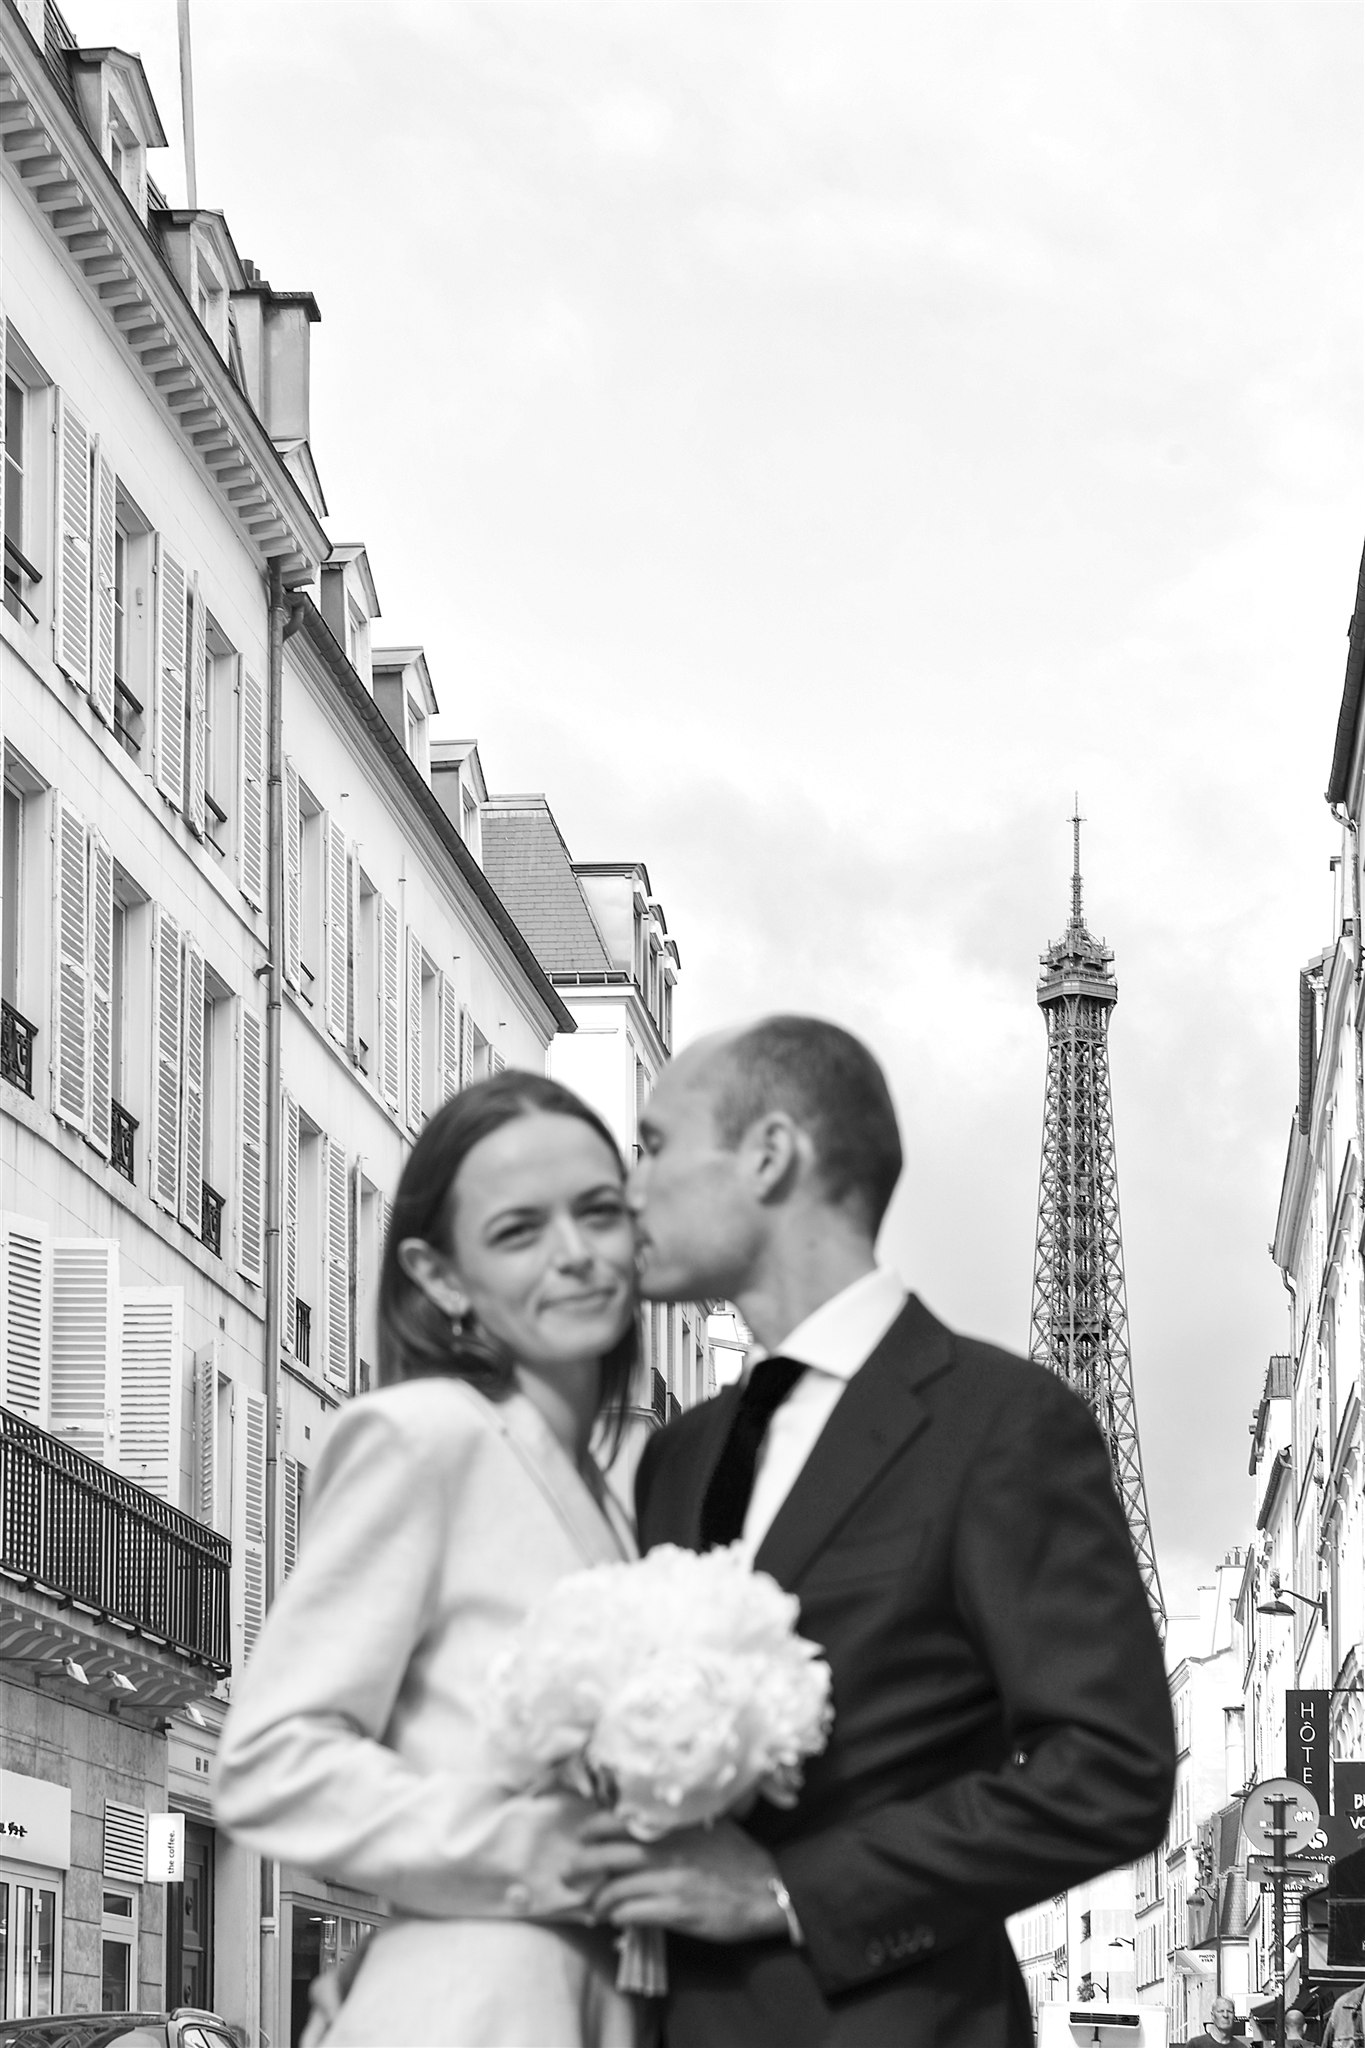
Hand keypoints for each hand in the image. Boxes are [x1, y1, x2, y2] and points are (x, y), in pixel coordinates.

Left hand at [565, 1813, 788, 1943]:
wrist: (769, 1889)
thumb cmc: (739, 1856)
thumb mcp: (709, 1825)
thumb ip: (677, 1823)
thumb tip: (646, 1821)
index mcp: (672, 1826)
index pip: (620, 1820)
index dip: (593, 1828)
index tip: (581, 1835)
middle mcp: (666, 1850)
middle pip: (608, 1855)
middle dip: (581, 1864)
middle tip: (568, 1873)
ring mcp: (670, 1881)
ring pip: (616, 1889)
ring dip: (598, 1900)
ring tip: (593, 1906)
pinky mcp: (676, 1910)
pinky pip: (633, 1913)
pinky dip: (618, 1916)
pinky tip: (615, 1919)